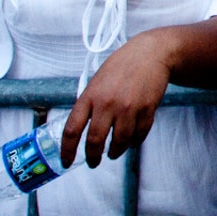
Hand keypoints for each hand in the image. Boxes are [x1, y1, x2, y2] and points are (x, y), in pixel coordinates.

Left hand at [62, 33, 173, 167]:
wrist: (150, 53)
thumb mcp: (96, 82)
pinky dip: (134, 142)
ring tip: (113, 152)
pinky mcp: (147, 109)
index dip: (67, 150)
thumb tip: (80, 129)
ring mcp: (128, 107)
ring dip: (115, 152)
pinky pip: (139, 135)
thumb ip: (89, 104)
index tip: (65, 161)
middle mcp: (107, 103)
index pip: (72, 130)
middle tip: (93, 162)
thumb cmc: (121, 66)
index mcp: (90, 96)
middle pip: (95, 141)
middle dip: (93, 157)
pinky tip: (131, 140)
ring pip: (119, 142)